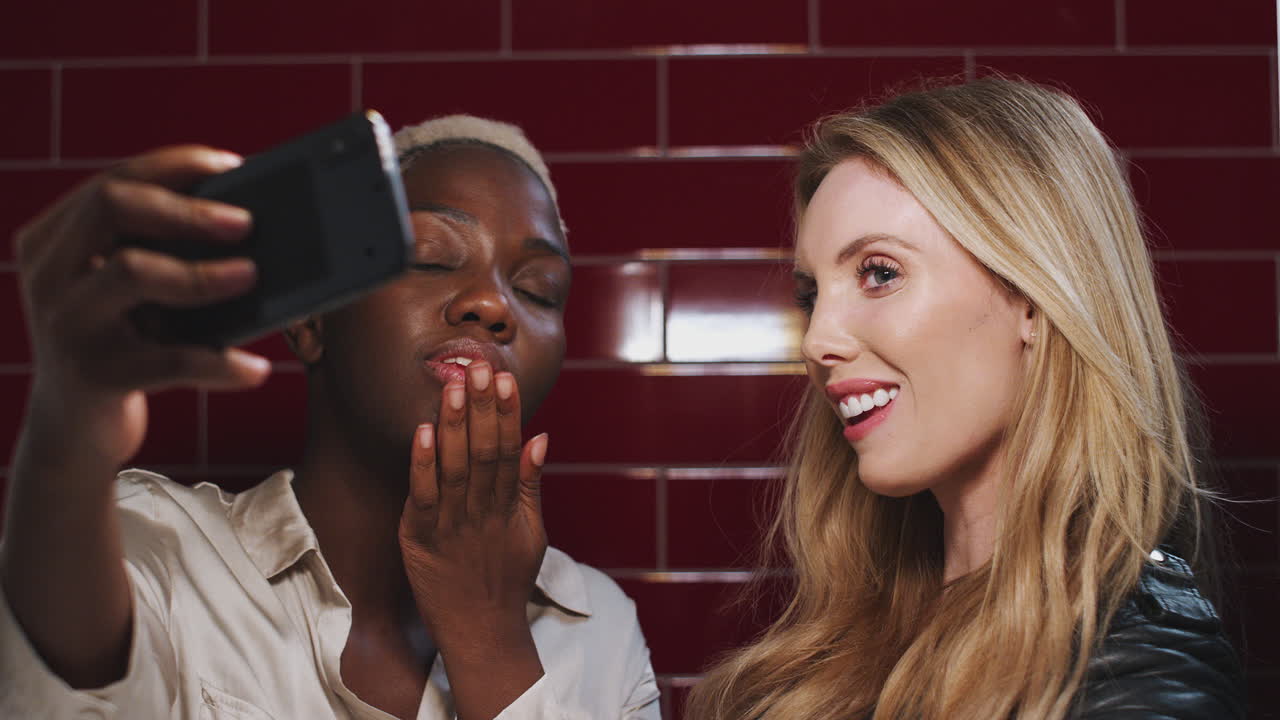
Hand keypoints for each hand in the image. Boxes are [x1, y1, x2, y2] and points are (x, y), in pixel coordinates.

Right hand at [13, 146, 270, 468]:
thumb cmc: (123, 343)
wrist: (76, 431)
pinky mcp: (93, 376)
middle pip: (111, 207)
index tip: (233, 165)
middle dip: (186, 209)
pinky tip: (255, 368)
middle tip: (248, 221)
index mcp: (55, 238)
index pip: (112, 180)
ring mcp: (65, 324)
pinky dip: (218, 363)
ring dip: (202, 272)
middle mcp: (49, 273)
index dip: (175, 166)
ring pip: (132, 272)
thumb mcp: (129, 291)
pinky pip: (166, 361)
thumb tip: (246, 219)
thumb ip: (162, 251)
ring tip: (252, 276)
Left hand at [398, 361, 548, 718]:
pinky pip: (420, 498)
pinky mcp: (419, 541)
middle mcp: (481, 512)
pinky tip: (421, 434)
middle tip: (477, 366)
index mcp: (508, 506)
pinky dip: (422, 466)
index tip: (505, 378)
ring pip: (453, 468)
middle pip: (482, 451)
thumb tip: (541, 438)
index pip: (509, 448)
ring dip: (452, 425)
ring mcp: (450, 526)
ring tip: (452, 386)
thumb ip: (531, 484)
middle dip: (480, 407)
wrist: (483, 636)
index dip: (506, 412)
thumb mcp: (531, 533)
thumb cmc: (506, 582)